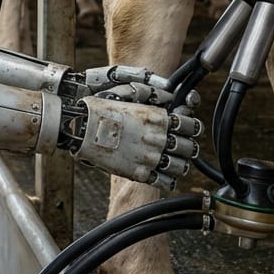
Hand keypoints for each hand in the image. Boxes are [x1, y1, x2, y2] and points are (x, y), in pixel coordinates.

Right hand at [63, 89, 202, 190]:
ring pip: (180, 166)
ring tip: (176, 162)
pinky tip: (166, 176)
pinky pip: (164, 181)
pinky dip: (169, 180)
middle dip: (188, 146)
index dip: (192, 127)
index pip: (190, 125)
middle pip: (188, 147)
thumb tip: (169, 95)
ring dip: (181, 164)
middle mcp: (157, 139)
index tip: (188, 129)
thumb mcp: (128, 92)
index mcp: (157, 118)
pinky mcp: (139, 173)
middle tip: (183, 146)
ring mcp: (149, 158)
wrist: (81, 127)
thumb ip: (152, 93)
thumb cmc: (101, 107)